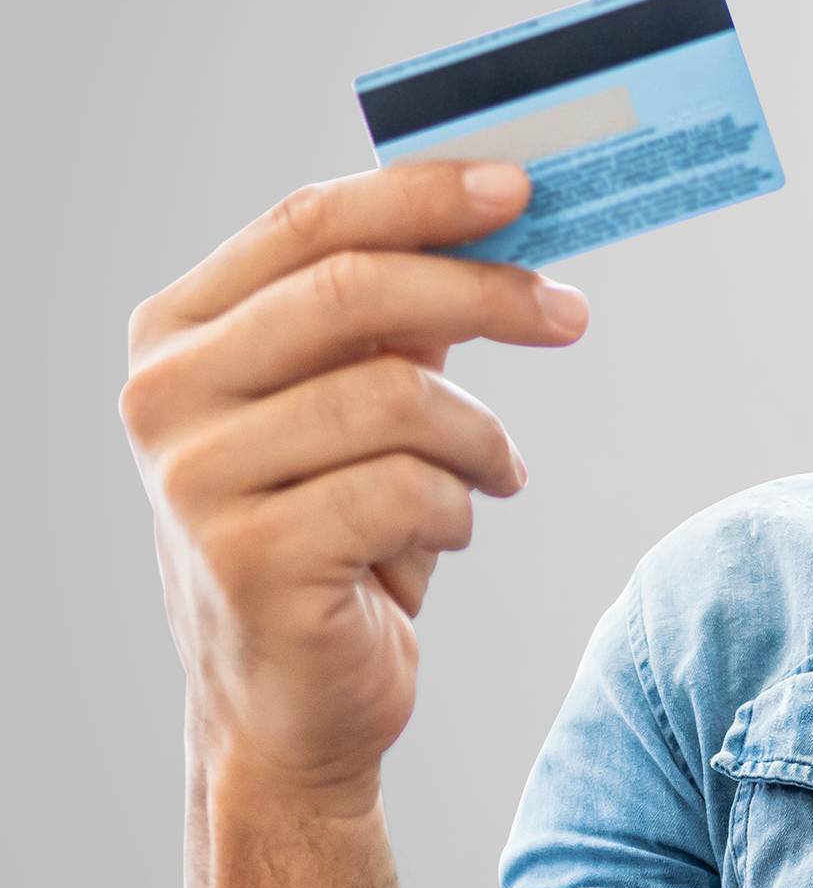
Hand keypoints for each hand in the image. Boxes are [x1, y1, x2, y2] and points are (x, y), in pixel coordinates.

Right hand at [119, 162, 588, 812]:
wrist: (290, 700)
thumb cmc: (336, 529)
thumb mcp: (358, 400)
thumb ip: (401, 310)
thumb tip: (498, 205)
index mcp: (180, 331)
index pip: (308, 221)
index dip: (422, 194)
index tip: (521, 187)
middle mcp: (165, 394)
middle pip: (356, 291)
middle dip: (487, 293)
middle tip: (572, 314)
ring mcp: (193, 479)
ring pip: (398, 397)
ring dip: (480, 437)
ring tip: (494, 473)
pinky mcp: (247, 558)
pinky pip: (408, 490)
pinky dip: (458, 509)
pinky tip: (443, 535)